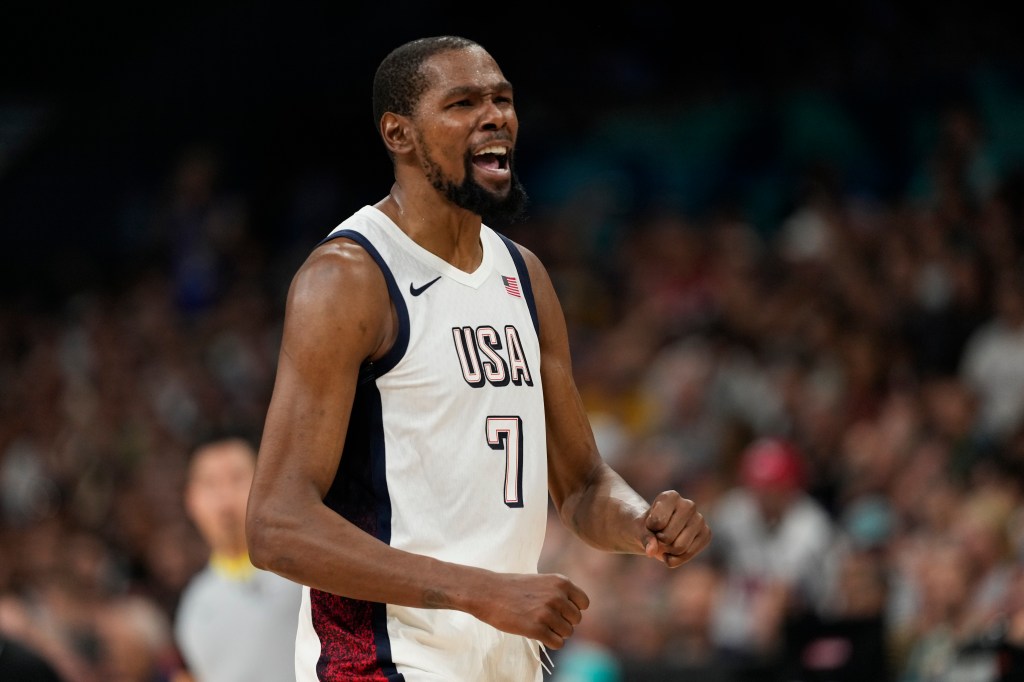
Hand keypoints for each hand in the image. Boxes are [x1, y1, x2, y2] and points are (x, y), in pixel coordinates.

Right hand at [472, 573, 588, 649]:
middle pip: (576, 620)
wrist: (488, 592)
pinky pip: (557, 643)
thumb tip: (576, 611)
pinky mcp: (536, 628)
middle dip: (563, 622)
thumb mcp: (542, 582)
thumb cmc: (513, 588)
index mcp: (561, 582)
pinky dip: (550, 642)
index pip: (584, 603)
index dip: (573, 609)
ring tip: (539, 624)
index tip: (559, 610)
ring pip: (568, 633)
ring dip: (555, 632)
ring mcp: (547, 612)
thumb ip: (559, 593)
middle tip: (545, 619)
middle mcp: (557, 596)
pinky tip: (537, 633)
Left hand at [642, 490, 710, 567]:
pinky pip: (688, 554)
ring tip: (666, 542)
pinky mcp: (706, 533)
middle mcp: (688, 505)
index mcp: (671, 496)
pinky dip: (676, 559)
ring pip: (679, 547)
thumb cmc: (646, 527)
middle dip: (659, 542)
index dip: (650, 528)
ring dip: (667, 551)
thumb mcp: (638, 529)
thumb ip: (643, 537)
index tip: (650, 523)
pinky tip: (672, 552)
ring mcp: (699, 519)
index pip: (657, 522)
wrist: (655, 533)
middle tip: (659, 535)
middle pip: (668, 537)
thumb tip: (652, 551)